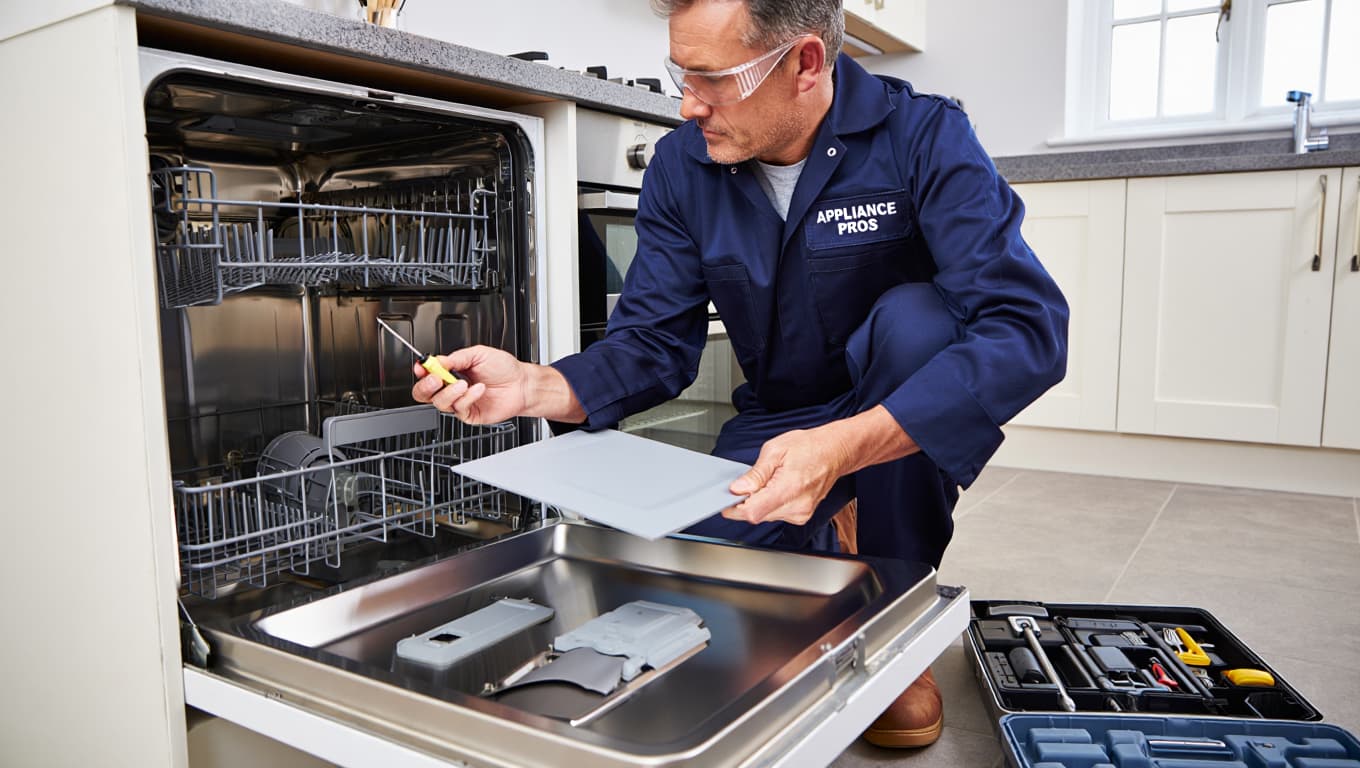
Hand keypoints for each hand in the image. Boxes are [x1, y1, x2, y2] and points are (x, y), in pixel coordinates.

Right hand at [411, 345, 528, 423]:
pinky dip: (467, 398)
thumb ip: (456, 358)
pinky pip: (459, 409)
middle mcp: (453, 388)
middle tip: (435, 379)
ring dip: (450, 392)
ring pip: (440, 402)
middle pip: (425, 394)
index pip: (428, 374)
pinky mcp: (469, 415)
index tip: (422, 367)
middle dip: (425, 386)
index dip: (421, 371)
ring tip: (464, 383)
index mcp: (452, 371)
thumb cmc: (504, 369)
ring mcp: (460, 402)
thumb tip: (437, 360)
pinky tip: (478, 389)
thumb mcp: (479, 354)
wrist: (522, 384)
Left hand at [722, 427, 850, 526]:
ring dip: (761, 502)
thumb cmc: (810, 446)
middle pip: (758, 515)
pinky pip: (777, 514)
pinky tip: (778, 488)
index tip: (726, 503)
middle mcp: (797, 506)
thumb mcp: (776, 450)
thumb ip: (755, 473)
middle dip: (748, 501)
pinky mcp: (803, 515)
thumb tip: (738, 488)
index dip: (735, 509)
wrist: (835, 450)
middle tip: (751, 483)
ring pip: (766, 516)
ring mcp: (801, 513)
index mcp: (789, 489)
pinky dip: (772, 503)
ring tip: (771, 481)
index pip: (753, 512)